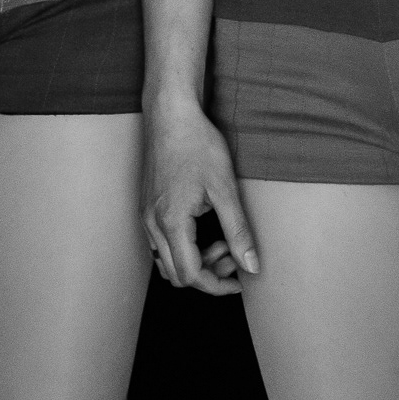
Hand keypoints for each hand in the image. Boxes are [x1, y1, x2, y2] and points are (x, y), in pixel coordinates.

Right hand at [141, 100, 258, 296]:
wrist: (171, 114)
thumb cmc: (197, 144)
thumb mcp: (225, 188)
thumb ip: (238, 231)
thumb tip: (251, 266)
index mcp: (171, 222)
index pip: (191, 276)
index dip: (217, 285)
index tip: (240, 279)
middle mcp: (152, 224)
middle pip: (177, 275)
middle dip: (208, 274)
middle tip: (234, 255)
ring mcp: (147, 215)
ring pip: (167, 261)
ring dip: (195, 261)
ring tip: (222, 241)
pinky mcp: (148, 205)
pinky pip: (162, 243)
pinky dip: (183, 247)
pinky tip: (204, 229)